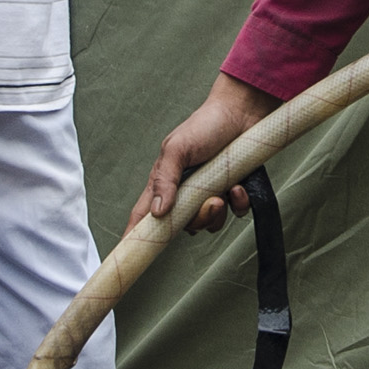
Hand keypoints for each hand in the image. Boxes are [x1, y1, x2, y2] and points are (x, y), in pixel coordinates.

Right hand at [136, 74, 276, 232]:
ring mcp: (210, 193)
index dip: (135, 236)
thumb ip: (165, 179)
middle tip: (211, 202)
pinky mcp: (234, 191)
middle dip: (198, 219)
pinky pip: (236, 213)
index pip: (144, 215)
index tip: (126, 256)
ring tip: (227, 190)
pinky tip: (240, 187)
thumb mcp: (177, 148)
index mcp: (165, 183)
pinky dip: (240, 203)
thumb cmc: (205, 125)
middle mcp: (186, 192)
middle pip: (184, 225)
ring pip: (210, 223)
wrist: (242, 111)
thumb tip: (157, 212)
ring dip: (220, 212)